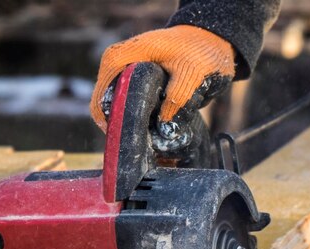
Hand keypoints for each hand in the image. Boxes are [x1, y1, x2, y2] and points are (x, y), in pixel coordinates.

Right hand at [90, 25, 234, 139]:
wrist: (208, 39)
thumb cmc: (199, 50)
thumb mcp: (193, 74)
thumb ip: (179, 100)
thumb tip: (165, 129)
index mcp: (121, 58)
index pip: (101, 99)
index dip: (112, 125)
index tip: (133, 142)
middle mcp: (115, 66)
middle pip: (106, 108)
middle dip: (124, 130)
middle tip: (147, 147)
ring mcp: (122, 75)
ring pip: (117, 111)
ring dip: (133, 127)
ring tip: (154, 142)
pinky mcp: (132, 84)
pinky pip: (129, 108)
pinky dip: (141, 122)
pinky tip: (157, 133)